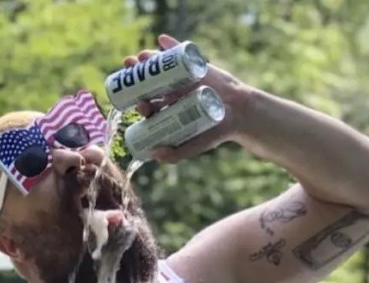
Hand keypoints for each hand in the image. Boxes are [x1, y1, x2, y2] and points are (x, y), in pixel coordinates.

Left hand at [121, 33, 252, 162]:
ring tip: (141, 56)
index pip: (148, 106)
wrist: (238, 113)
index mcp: (167, 111)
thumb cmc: (214, 132)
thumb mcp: (194, 146)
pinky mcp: (194, 65)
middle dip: (136, 76)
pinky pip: (180, 52)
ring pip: (161, 67)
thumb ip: (176, 155)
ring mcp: (181, 78)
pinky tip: (161, 39)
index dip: (140, 103)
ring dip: (149, 59)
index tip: (138, 103)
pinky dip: (170, 44)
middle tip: (130, 71)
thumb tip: (154, 155)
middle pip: (149, 83)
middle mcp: (170, 93)